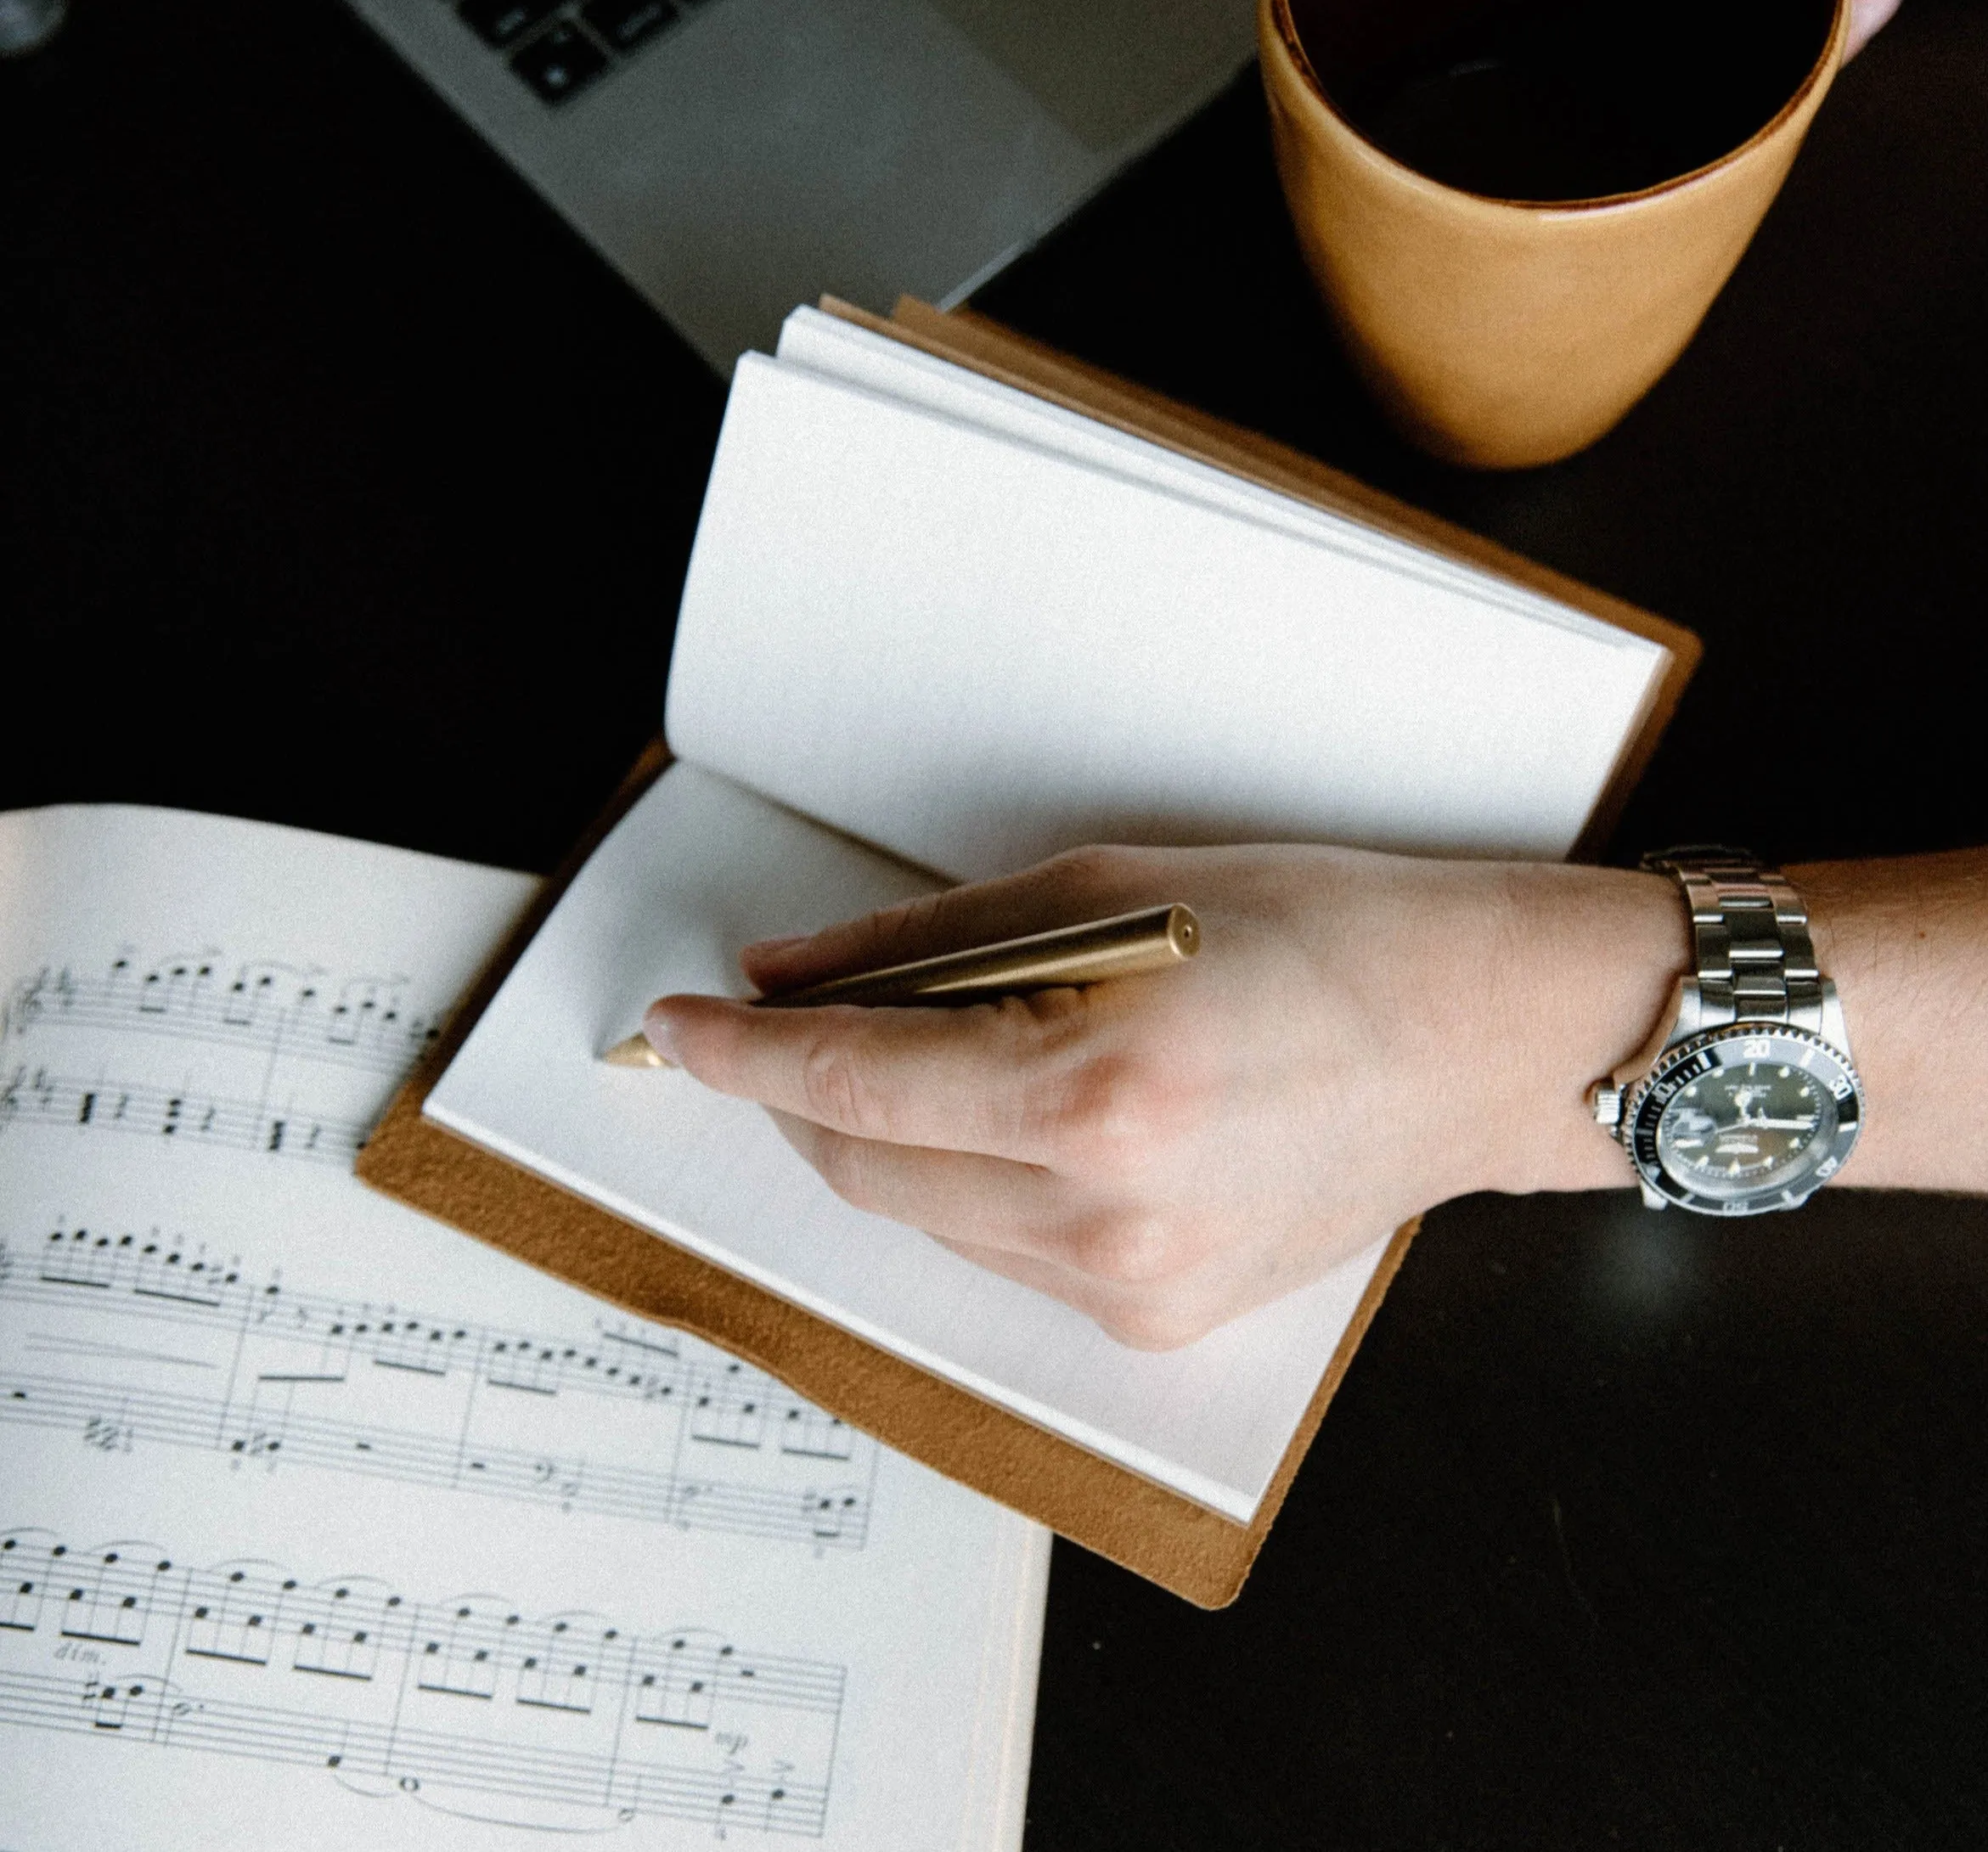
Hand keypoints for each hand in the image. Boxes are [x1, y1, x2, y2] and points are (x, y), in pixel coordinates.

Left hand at [644, 845, 1687, 1349]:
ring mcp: (1135, 1283)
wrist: (1476, 1040)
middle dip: (806, 1091)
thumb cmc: (1321, 931)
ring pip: (927, 1217)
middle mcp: (1108, 1212)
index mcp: (1096, 1088)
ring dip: (896, 1135)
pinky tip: (1034, 1115)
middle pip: (867, 1165)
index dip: (742, 1052)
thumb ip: (931, 944)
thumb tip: (794, 975)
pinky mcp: (1156, 1320)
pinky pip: (1004, 1253)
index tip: (679, 1028)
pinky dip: (978, 1182)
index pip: (852, 1081)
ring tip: (959, 1048)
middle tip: (799, 1016)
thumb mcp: (1113, 888)